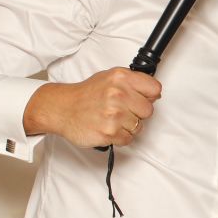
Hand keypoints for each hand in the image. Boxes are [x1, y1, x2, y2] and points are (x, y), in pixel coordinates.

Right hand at [23, 67, 161, 147]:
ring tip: (112, 119)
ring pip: (139, 127)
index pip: (155, 89)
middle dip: (137, 113)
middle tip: (122, 111)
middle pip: (148, 111)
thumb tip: (155, 94)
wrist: (62, 108)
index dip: (149, 96)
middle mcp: (118, 94)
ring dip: (127, 126)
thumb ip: (133, 83)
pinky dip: (119, 137)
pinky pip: (128, 139)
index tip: (140, 99)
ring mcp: (114, 114)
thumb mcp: (110, 78)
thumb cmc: (87, 94)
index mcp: (121, 77)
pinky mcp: (109, 132)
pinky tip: (108, 128)